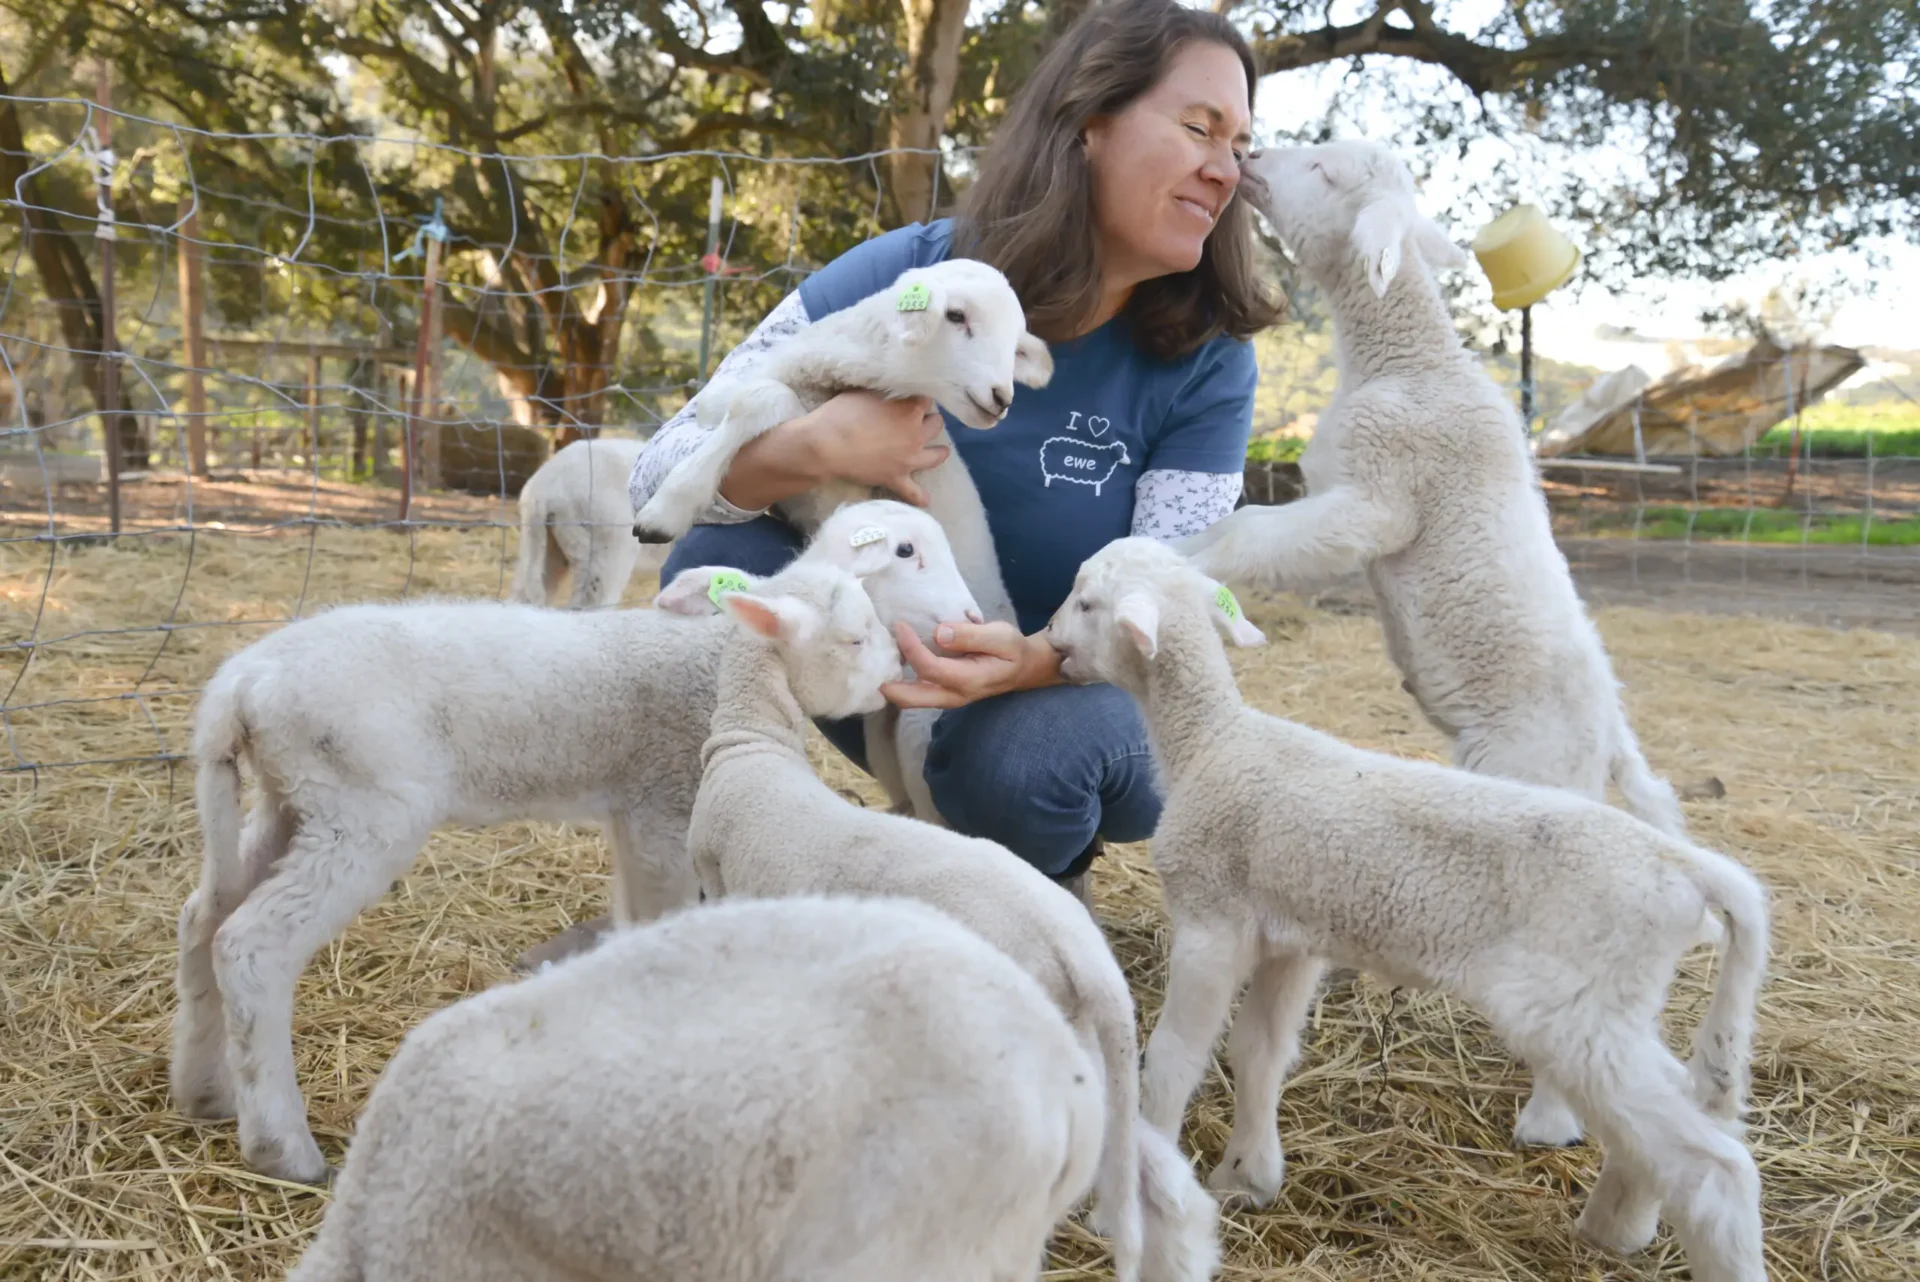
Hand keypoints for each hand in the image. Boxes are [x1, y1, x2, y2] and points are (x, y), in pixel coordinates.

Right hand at [799, 390, 949, 505]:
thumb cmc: (842, 413)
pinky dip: (920, 497)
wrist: (826, 445)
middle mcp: (916, 434)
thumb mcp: (866, 393)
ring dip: (939, 452)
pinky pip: (913, 492)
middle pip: (936, 424)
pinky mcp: (896, 479)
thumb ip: (886, 394)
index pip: (925, 399)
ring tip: (941, 450)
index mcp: (910, 409)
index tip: (910, 399)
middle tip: (918, 421)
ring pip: (936, 456)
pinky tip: (926, 500)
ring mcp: (909, 459)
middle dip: (929, 420)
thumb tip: (892, 393)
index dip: (917, 399)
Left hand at [882, 620, 1064, 709]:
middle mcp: (953, 695)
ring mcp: (947, 697)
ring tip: (879, 658)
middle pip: (910, 699)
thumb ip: (970, 635)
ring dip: (893, 683)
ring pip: (911, 699)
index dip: (911, 648)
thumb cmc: (1012, 650)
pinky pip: (917, 692)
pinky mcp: (944, 693)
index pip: (929, 668)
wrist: (1025, 668)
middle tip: (871, 659)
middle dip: (888, 683)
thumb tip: (939, 632)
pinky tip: (895, 660)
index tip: (900, 625)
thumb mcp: (1000, 636)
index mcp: (967, 680)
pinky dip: (902, 681)